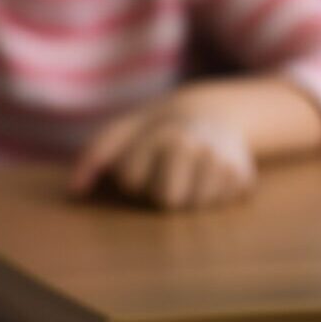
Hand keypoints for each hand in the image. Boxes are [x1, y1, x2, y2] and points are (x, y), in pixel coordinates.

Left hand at [70, 89, 260, 210]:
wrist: (215, 114)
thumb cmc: (158, 131)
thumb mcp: (123, 132)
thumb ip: (94, 156)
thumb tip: (76, 191)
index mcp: (166, 134)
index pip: (134, 180)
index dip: (133, 175)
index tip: (144, 157)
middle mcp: (199, 147)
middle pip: (168, 201)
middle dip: (163, 190)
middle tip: (169, 172)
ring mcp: (225, 163)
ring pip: (195, 207)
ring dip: (188, 196)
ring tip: (191, 174)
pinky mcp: (244, 177)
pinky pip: (219, 206)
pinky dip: (213, 197)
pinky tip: (211, 178)